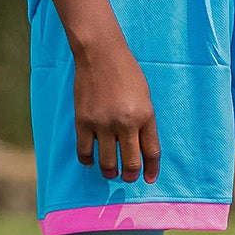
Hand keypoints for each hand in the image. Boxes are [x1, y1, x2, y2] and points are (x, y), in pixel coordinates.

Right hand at [71, 30, 160, 182]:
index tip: (149, 179)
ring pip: (107, 162)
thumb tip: (139, 146)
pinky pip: (84, 151)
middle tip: (128, 178)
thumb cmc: (127, 73)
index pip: (151, 151)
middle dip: (130, 175)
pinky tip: (91, 160)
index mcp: (145, 115)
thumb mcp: (145, 97)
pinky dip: (88, 160)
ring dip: (109, 172)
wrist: (101, 55)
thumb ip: (143, 121)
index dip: (151, 169)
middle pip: (130, 162)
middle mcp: (125, 123)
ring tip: (110, 173)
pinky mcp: (83, 122)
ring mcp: (103, 124)